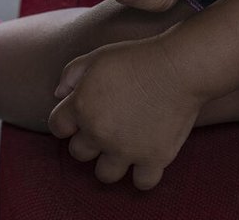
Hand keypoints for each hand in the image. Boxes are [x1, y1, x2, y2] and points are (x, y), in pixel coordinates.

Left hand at [48, 35, 202, 188]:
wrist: (180, 67)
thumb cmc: (141, 57)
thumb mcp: (99, 55)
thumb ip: (72, 73)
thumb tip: (60, 95)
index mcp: (82, 106)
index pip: (58, 126)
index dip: (70, 120)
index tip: (86, 114)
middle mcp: (99, 132)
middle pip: (79, 152)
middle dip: (91, 140)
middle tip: (110, 125)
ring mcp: (126, 149)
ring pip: (105, 174)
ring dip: (112, 162)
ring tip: (126, 145)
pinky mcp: (153, 157)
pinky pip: (142, 182)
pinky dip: (144, 173)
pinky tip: (148, 158)